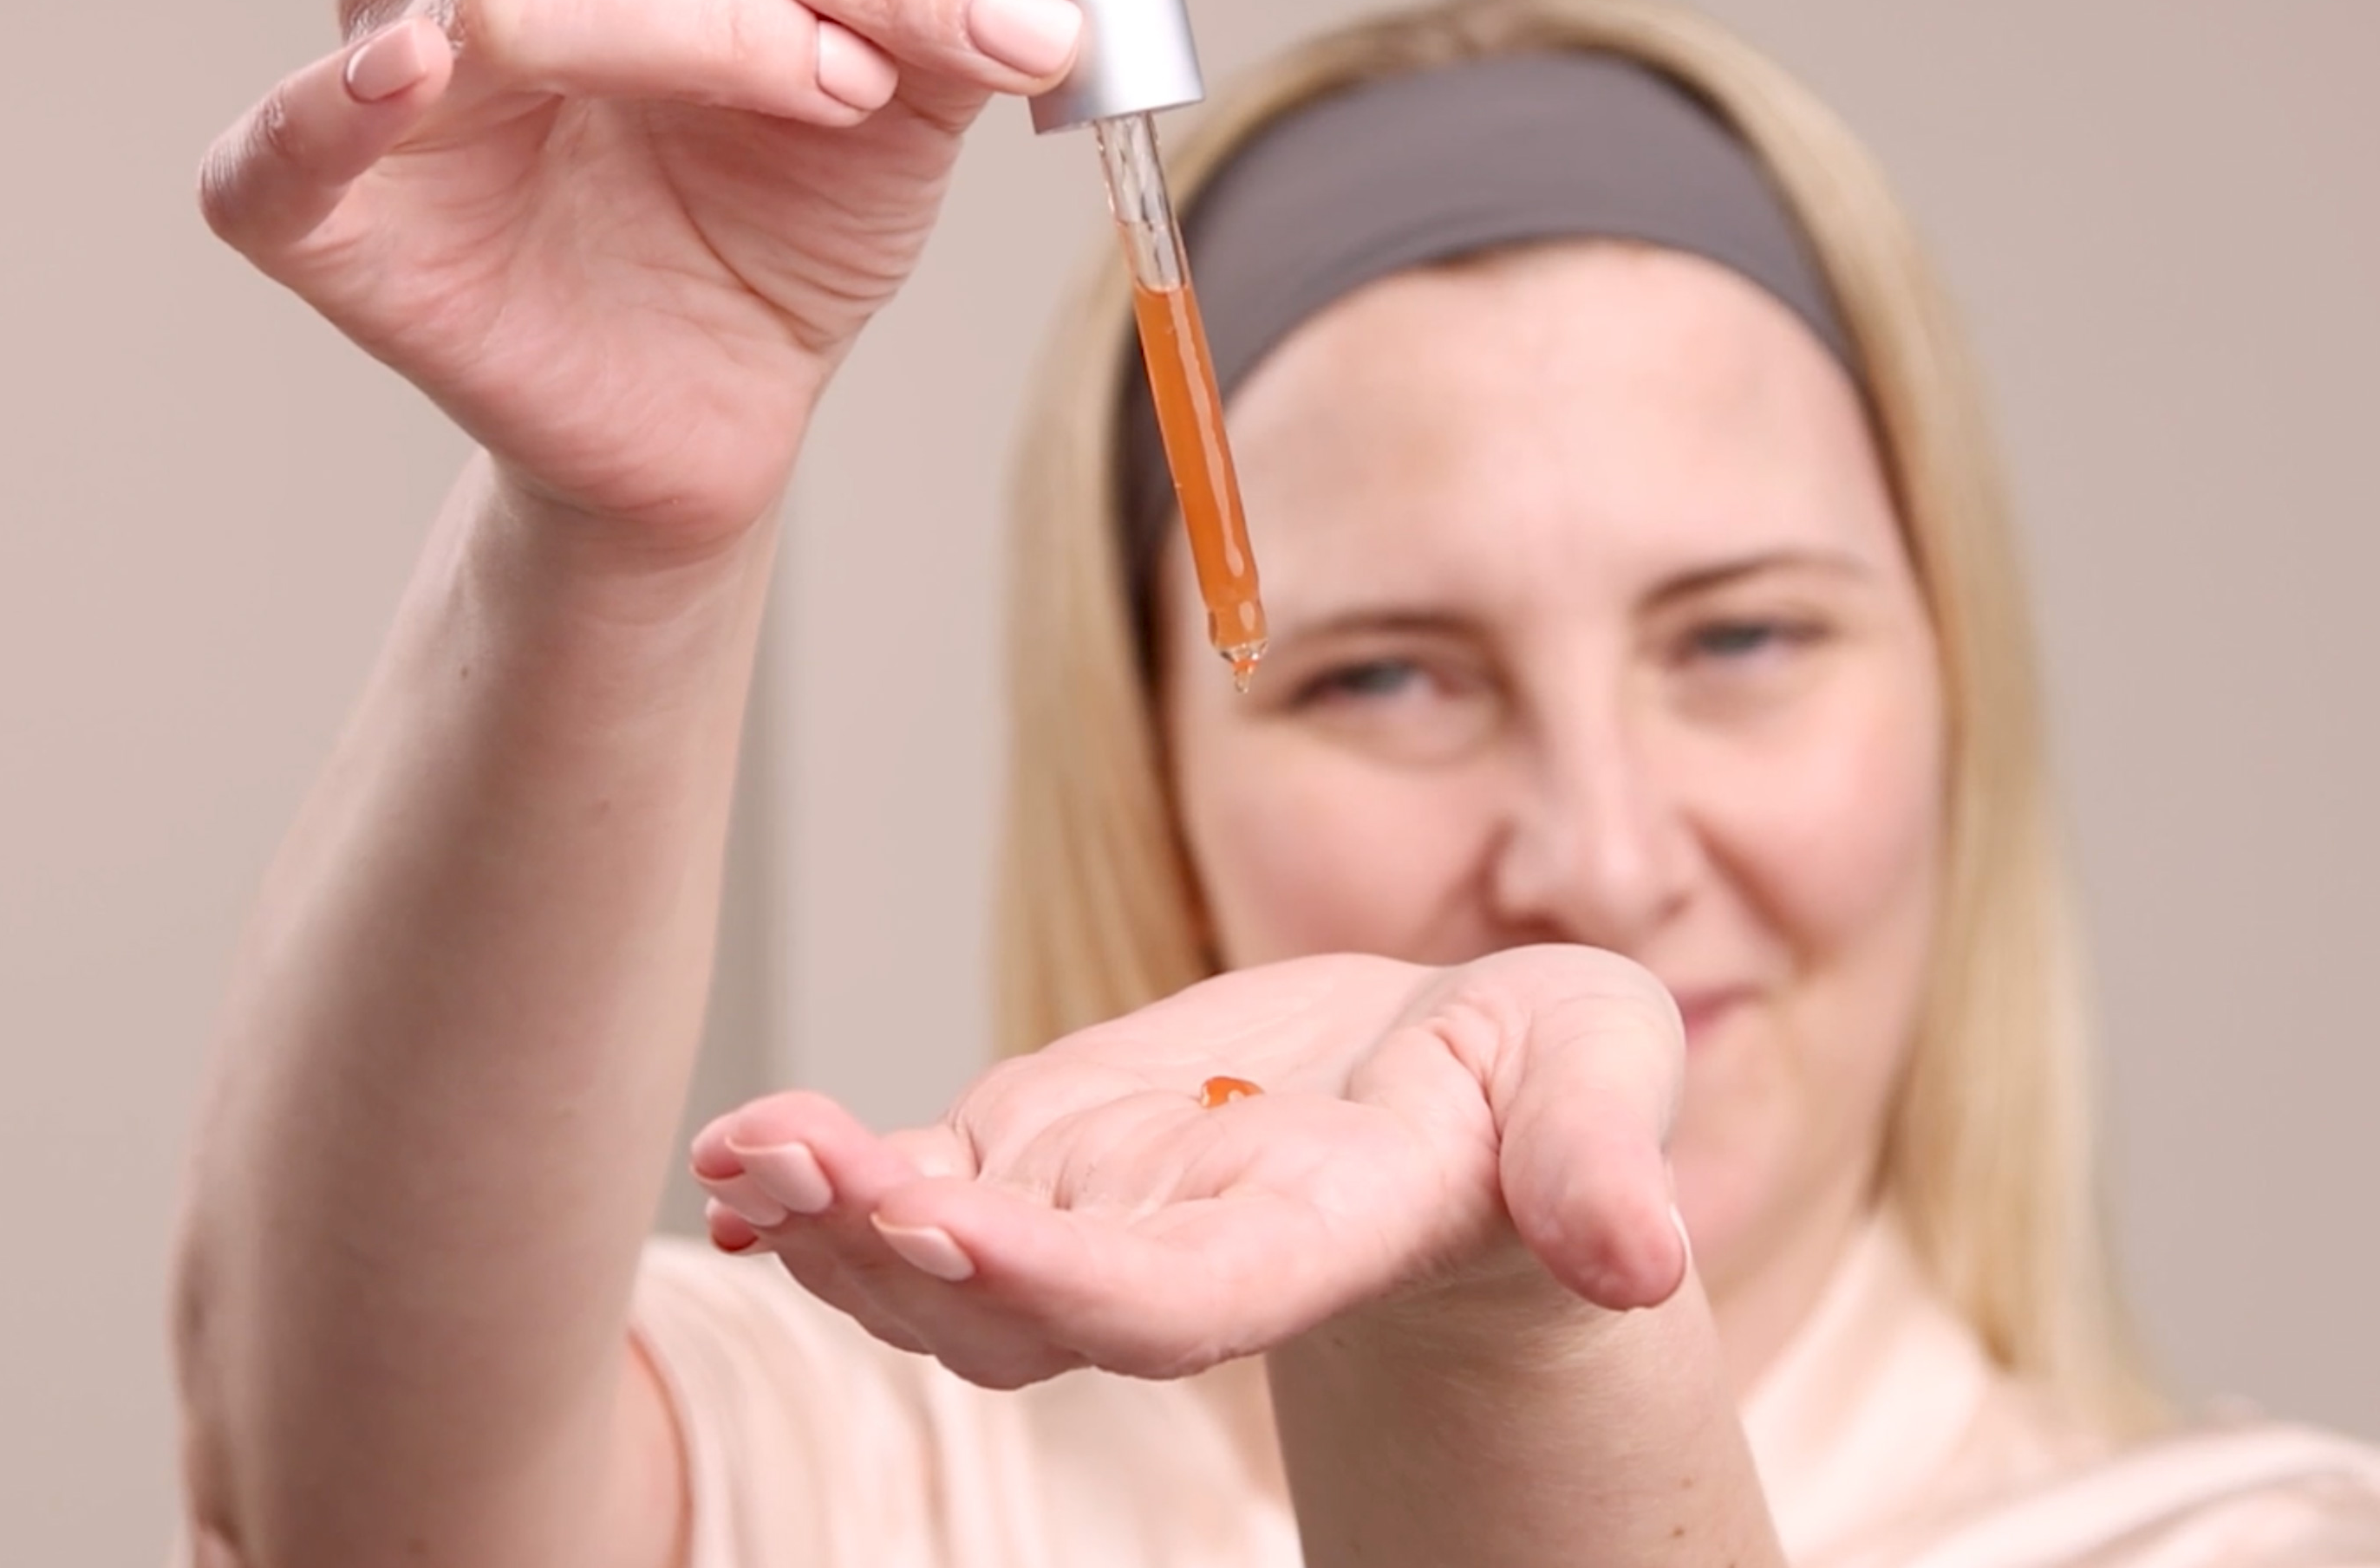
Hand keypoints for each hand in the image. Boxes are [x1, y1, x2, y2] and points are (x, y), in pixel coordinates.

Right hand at [196, 0, 1231, 553]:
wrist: (710, 406)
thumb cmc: (780, 215)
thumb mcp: (935, 67)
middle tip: (1007, 36)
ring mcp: (368, 51)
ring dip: (721, 27)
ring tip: (846, 98)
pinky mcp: (306, 203)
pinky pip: (298, 132)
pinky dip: (351, 98)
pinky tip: (425, 82)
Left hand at [690, 946, 1692, 1387]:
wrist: (1462, 1088)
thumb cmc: (1546, 1079)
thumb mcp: (1602, 1077)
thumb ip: (1600, 1165)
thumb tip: (1642, 1258)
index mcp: (1315, 1242)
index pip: (1174, 1302)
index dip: (1061, 1281)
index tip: (948, 1227)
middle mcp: (1183, 1261)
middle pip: (1016, 1301)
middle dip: (888, 1252)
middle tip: (780, 1165)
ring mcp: (1098, 1215)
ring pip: (936, 1260)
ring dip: (824, 1218)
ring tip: (739, 1145)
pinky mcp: (1045, 1154)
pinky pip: (909, 1192)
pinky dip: (815, 1189)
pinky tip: (737, 1157)